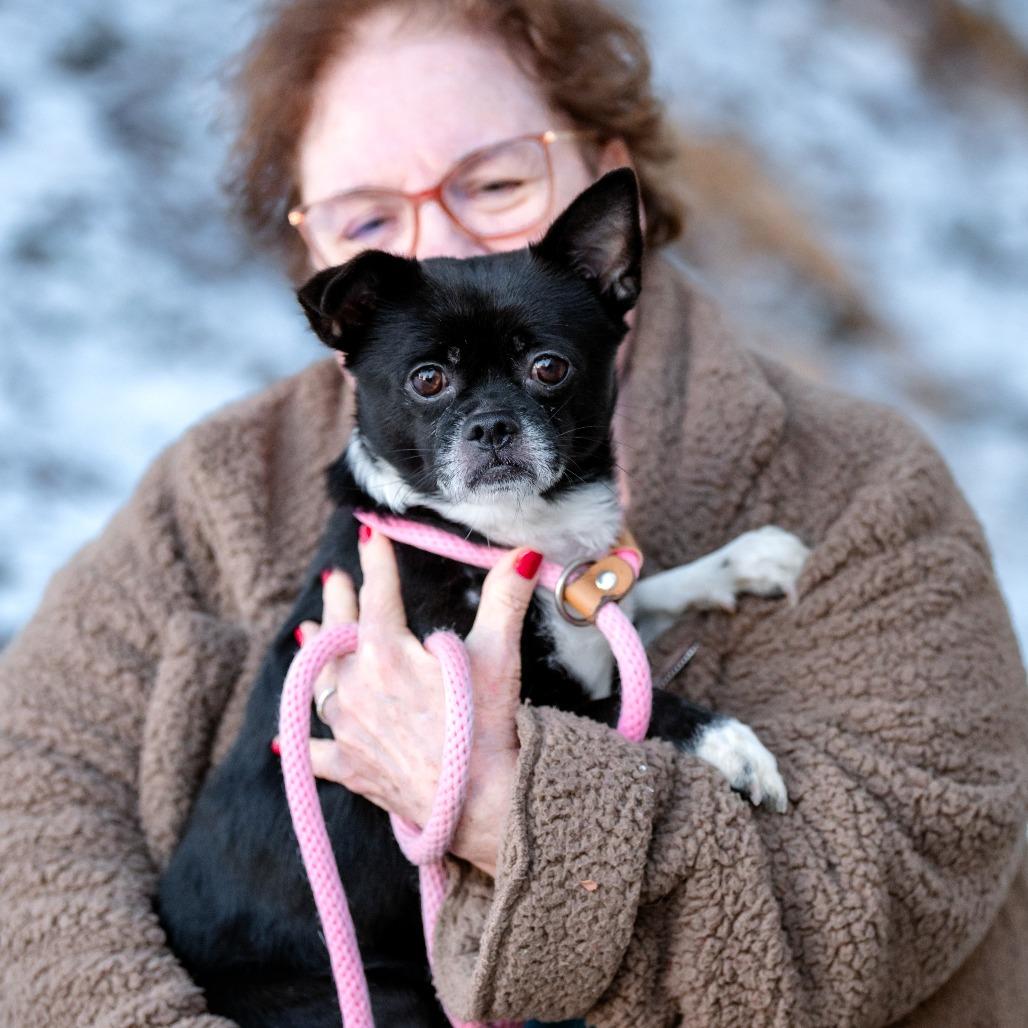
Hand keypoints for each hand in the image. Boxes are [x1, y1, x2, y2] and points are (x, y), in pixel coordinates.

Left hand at [294, 526, 542, 876]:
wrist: (476, 803)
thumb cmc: (484, 726)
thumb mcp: (498, 654)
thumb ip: (505, 599)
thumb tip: (523, 553)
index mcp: (387, 652)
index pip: (378, 595)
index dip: (377, 562)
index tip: (369, 535)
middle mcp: (356, 685)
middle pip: (339, 633)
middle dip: (337, 601)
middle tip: (332, 579)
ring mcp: (347, 728)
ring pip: (319, 681)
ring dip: (313, 653)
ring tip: (304, 630)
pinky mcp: (349, 767)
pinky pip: (315, 752)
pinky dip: (299, 742)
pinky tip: (283, 738)